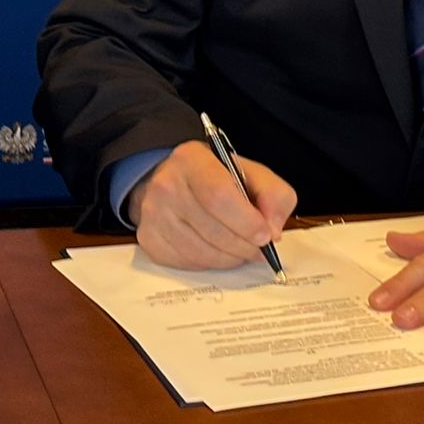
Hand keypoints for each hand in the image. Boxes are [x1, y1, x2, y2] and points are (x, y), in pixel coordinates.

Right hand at [126, 139, 297, 269]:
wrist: (172, 181)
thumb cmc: (216, 178)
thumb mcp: (250, 172)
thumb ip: (274, 195)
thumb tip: (273, 230)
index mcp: (191, 160)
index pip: (219, 197)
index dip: (247, 222)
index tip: (266, 235)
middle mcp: (166, 186)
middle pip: (214, 231)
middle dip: (245, 246)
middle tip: (259, 247)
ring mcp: (153, 215)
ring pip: (203, 253)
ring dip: (231, 258)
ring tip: (240, 247)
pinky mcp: (150, 240)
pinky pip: (189, 264)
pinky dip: (212, 263)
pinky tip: (217, 249)